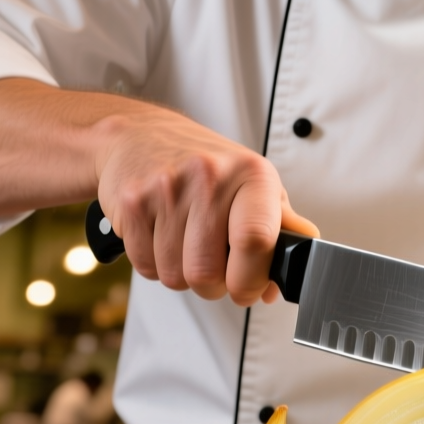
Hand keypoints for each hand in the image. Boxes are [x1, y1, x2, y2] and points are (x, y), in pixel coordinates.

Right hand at [93, 108, 317, 304]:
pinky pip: (146, 267)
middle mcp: (208, 178)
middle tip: (216, 264)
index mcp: (251, 175)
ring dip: (184, 275)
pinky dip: (156, 265)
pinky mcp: (132, 204)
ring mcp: (166, 190)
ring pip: (175, 277)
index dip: (251, 281)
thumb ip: (282, 229)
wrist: (141, 135)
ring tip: (188, 244)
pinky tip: (163, 237)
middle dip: (214, 285)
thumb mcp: (255, 186)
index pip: (255, 242)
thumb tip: (292, 274)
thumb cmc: (207, 166)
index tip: (249, 289)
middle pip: (208, 274)